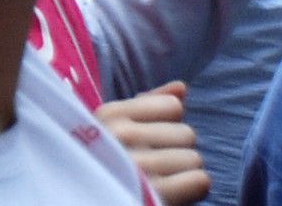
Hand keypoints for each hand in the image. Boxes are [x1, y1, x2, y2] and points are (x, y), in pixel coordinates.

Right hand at [96, 84, 206, 205]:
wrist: (80, 193)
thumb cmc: (106, 161)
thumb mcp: (114, 127)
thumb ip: (148, 104)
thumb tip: (182, 87)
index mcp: (110, 115)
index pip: (173, 106)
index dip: (168, 124)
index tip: (150, 140)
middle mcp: (122, 135)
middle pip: (187, 134)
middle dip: (177, 150)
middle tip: (154, 167)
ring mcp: (138, 166)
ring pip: (195, 159)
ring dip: (183, 173)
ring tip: (160, 181)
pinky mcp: (155, 194)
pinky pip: (200, 181)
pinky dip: (192, 189)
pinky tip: (173, 193)